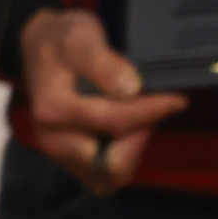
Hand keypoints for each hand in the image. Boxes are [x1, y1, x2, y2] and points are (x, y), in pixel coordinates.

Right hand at [19, 7, 185, 191]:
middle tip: (152, 110)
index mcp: (53, 109)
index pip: (113, 123)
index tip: (177, 98)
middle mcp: (52, 139)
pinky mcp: (68, 161)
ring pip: (108, 178)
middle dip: (138, 140)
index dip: (151, 112)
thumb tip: (130, 89)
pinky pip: (102, 180)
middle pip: (110, 162)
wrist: (40, 47)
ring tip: (141, 122)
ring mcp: (59, 154)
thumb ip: (102, 62)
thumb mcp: (80, 38)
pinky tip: (128, 136)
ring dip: (131, 154)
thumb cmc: (62, 40)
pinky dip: (121, 164)